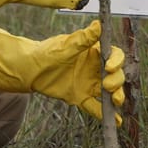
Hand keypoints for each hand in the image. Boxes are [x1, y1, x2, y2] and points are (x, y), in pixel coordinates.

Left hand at [0, 20, 125, 122]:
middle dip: (117, 81)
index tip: (110, 66)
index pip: (114, 55)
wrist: (29, 69)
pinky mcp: (81, 97)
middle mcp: (95, 68)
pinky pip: (96, 107)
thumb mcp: (65, 46)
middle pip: (115, 75)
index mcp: (94, 53)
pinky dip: (105, 114)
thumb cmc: (46, 53)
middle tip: (107, 85)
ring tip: (116, 102)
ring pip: (109, 92)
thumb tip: (98, 24)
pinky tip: (116, 122)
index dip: (117, 61)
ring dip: (116, 97)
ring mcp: (89, 84)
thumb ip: (83, 39)